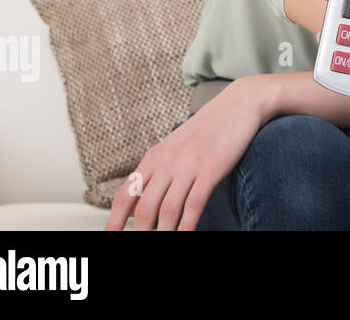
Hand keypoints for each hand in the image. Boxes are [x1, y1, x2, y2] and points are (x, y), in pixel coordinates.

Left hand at [104, 75, 272, 230]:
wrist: (239, 103)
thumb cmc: (209, 128)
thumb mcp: (176, 147)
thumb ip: (159, 171)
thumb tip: (141, 202)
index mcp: (154, 157)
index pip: (125, 195)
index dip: (114, 221)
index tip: (110, 236)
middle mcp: (167, 161)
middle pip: (145, 208)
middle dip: (141, 233)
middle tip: (142, 245)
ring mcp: (189, 165)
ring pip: (167, 210)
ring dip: (164, 234)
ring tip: (164, 245)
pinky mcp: (211, 169)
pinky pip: (194, 205)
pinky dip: (187, 226)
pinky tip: (185, 235)